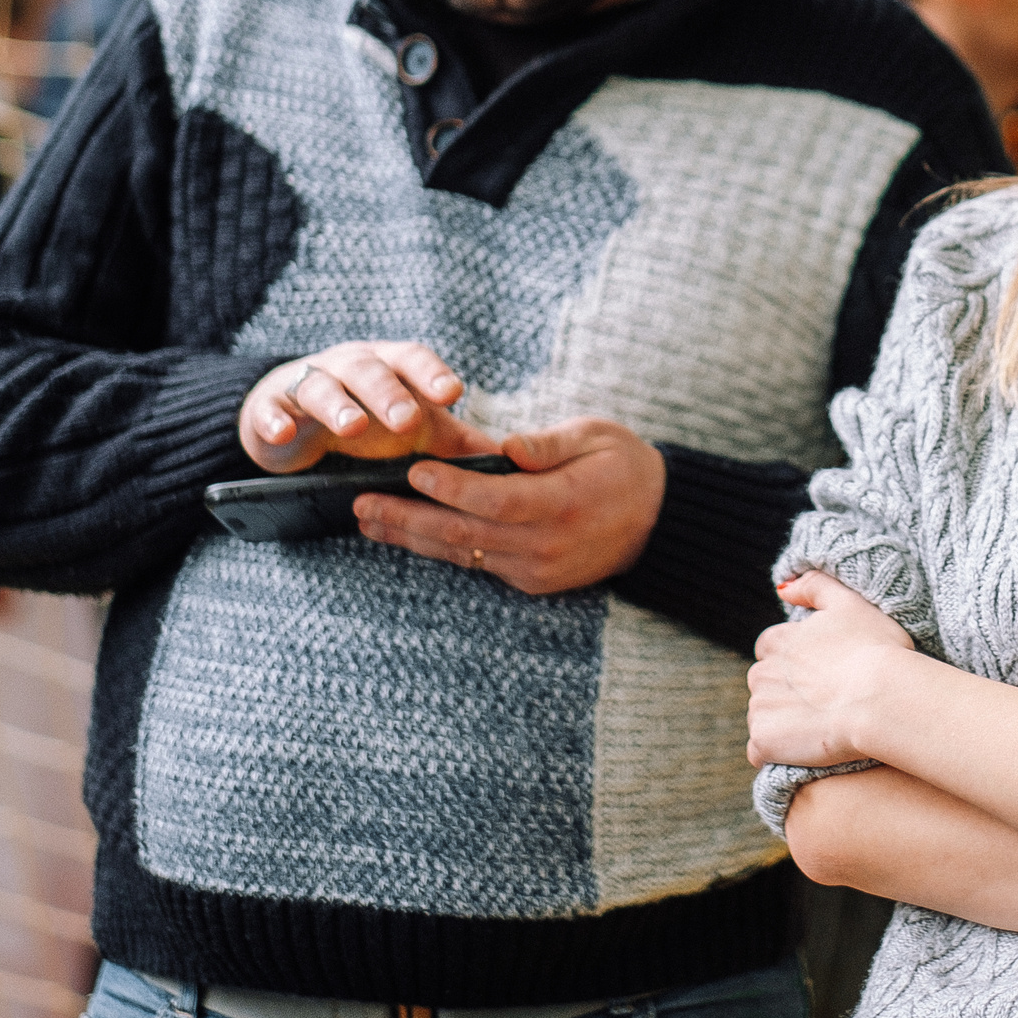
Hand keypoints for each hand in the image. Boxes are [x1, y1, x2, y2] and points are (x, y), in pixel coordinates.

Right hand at [237, 341, 486, 472]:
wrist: (295, 418)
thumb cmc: (371, 420)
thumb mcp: (415, 430)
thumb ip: (457, 445)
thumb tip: (515, 466)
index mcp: (390, 366)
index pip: (414, 359)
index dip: (432, 374)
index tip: (453, 393)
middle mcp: (350, 366)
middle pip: (371, 371)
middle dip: (389, 394)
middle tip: (408, 421)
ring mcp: (307, 383)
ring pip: (321, 385)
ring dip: (338, 404)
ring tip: (352, 427)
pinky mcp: (270, 406)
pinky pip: (271, 409)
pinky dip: (276, 419)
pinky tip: (285, 432)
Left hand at [352, 417, 665, 595]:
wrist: (656, 523)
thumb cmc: (624, 466)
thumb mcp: (597, 437)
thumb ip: (550, 444)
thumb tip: (507, 448)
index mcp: (567, 502)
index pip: (497, 500)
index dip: (452, 487)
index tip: (415, 470)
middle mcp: (548, 544)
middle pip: (465, 534)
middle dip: (408, 518)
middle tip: (361, 503)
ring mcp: (537, 569)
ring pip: (462, 553)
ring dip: (411, 537)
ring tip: (367, 520)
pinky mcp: (530, 581)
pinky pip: (476, 563)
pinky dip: (440, 546)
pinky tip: (408, 532)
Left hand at [747, 570, 915, 768]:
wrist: (881, 698)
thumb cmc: (876, 650)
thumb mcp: (851, 602)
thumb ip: (815, 586)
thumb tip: (783, 587)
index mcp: (777, 640)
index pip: (770, 650)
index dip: (795, 664)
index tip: (820, 675)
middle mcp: (761, 672)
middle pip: (764, 685)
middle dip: (786, 693)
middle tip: (824, 703)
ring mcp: (760, 709)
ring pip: (763, 717)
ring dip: (782, 722)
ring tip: (819, 728)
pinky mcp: (765, 742)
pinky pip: (759, 752)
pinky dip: (775, 752)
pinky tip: (802, 751)